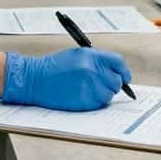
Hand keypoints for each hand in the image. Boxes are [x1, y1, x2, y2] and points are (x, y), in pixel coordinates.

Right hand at [0, 48, 131, 111]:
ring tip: (86, 90)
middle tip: (100, 85)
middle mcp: (92, 70)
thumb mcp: (77, 55)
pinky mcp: (84, 100)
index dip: (124, 71)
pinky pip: (99, 104)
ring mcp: (89, 86)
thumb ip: (97, 61)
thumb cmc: (54, 67)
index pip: (118, 63)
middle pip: (117, 81)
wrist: (35, 79)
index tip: (125, 77)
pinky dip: (94, 102)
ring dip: (102, 94)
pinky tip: (81, 95)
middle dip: (111, 84)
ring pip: (109, 95)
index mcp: (91, 56)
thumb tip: (115, 72)